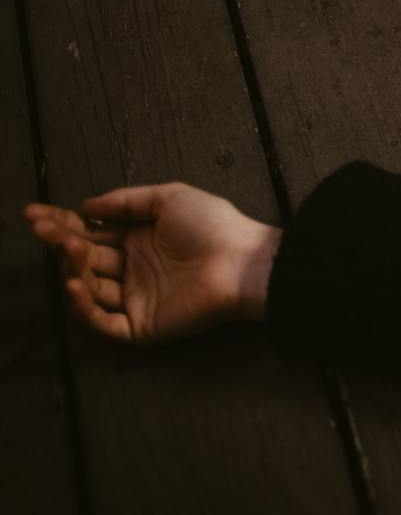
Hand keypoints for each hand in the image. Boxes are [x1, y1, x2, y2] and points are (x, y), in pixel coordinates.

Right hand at [24, 183, 281, 344]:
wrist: (243, 261)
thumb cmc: (213, 224)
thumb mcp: (169, 198)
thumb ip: (125, 201)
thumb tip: (85, 206)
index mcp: (139, 239)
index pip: (92, 233)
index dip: (63, 224)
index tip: (35, 212)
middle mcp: (133, 269)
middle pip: (85, 258)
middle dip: (61, 241)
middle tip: (40, 226)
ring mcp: (136, 299)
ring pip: (90, 288)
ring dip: (73, 267)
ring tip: (69, 246)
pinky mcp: (141, 326)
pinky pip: (104, 321)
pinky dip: (85, 307)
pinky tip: (76, 284)